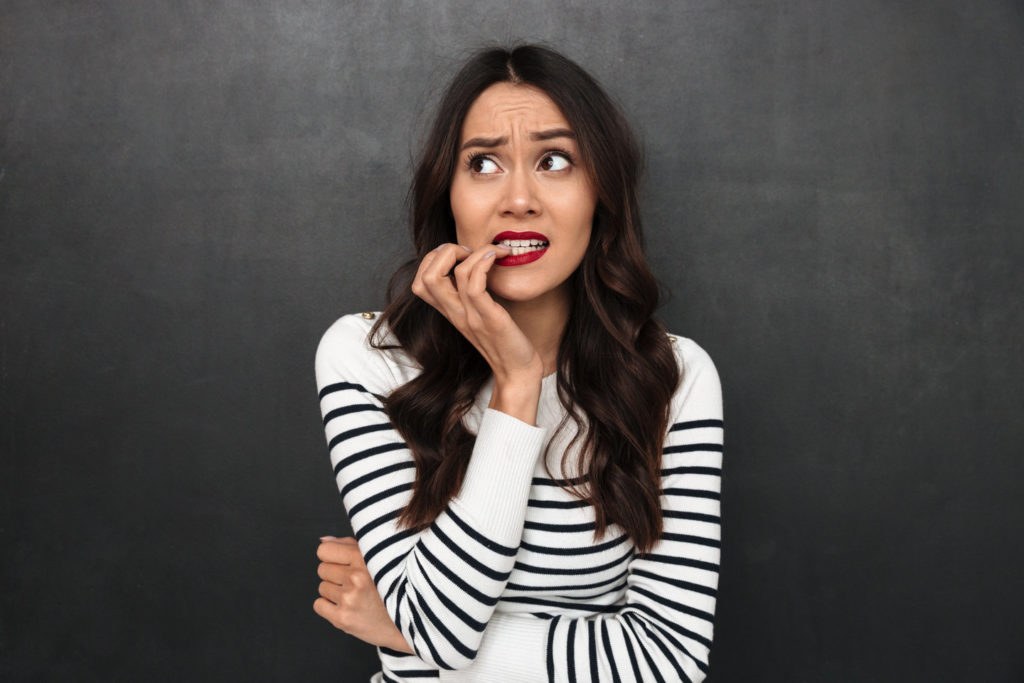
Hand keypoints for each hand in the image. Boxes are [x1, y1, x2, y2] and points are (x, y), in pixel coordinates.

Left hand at [314, 536, 412, 653]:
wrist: (408, 619)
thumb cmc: (393, 586)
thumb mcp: (377, 558)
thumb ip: (349, 545)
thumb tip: (323, 541)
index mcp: (364, 558)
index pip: (324, 551)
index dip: (332, 557)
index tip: (343, 563)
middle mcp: (356, 578)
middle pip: (322, 569)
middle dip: (335, 575)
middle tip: (353, 582)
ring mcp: (349, 599)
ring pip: (322, 588)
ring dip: (335, 592)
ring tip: (355, 595)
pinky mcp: (342, 619)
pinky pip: (318, 605)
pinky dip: (329, 607)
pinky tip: (348, 606)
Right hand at [411, 243, 543, 421]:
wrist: (517, 373)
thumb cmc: (505, 340)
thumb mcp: (480, 314)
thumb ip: (470, 295)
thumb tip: (476, 265)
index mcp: (450, 312)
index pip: (420, 282)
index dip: (433, 259)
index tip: (460, 255)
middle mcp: (455, 314)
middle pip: (425, 276)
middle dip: (444, 251)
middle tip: (470, 250)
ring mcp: (470, 317)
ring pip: (450, 274)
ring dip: (473, 251)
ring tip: (493, 251)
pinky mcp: (489, 319)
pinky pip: (475, 284)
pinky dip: (484, 262)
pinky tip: (499, 257)